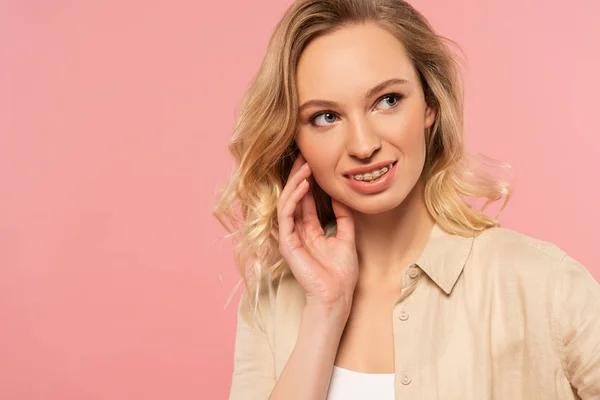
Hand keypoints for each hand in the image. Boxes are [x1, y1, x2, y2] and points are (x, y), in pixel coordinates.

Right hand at [277, 154, 358, 312]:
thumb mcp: (347, 237)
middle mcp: (297, 231)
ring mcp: (290, 237)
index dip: (308, 181)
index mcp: (309, 230)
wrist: (337, 296)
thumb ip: (343, 217)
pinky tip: (302, 186)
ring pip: (287, 203)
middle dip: (298, 176)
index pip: (305, 200)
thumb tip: (340, 196)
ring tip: (305, 166)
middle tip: (303, 156)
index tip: (313, 162)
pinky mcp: (287, 242)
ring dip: (295, 183)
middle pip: (294, 197)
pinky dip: (293, 199)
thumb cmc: (341, 273)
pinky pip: (286, 215)